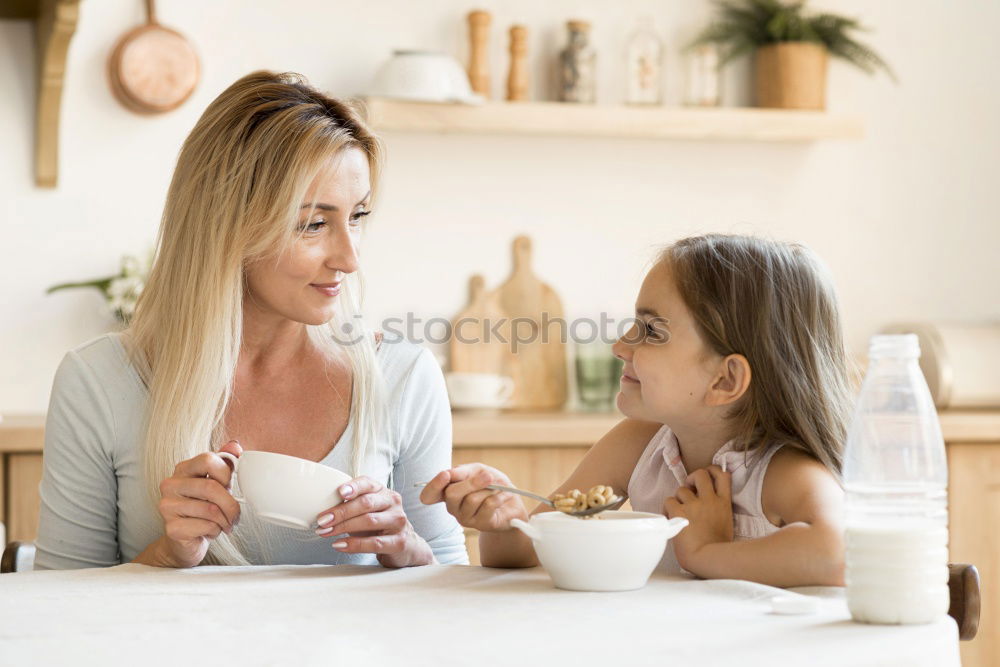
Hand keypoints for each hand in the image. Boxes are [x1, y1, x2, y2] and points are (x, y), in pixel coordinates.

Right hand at [155, 440, 242, 567]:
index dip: (225, 474)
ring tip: (223, 524)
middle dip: (230, 504)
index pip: (207, 459)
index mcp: (183, 469)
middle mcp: (170, 485)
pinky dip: (215, 531)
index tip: (229, 486)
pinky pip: (206, 526)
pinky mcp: (171, 528)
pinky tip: (210, 531)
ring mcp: (167, 506)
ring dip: (224, 520)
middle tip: (235, 515)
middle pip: (211, 487)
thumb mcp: (217, 483)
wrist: (186, 540)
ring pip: (211, 509)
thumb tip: (234, 446)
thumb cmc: (203, 508)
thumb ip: (225, 463)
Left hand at [314, 476, 431, 567]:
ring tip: (326, 532)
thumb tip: (321, 507)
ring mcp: (398, 522)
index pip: (368, 483)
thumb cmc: (379, 525)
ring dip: (344, 527)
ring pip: (369, 521)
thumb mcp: (367, 510)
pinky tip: (340, 544)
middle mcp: (393, 502)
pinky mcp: (399, 541)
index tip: (339, 492)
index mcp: (383, 491)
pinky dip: (354, 545)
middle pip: (366, 503)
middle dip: (341, 511)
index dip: (353, 486)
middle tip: (322, 520)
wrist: (406, 544)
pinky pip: (375, 543)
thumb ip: (350, 504)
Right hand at [419, 464, 527, 532]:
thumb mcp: (477, 470)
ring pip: (471, 500)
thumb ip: (462, 472)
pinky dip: (499, 496)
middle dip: (472, 482)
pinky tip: (504, 495)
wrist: (512, 500)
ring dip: (489, 490)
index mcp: (447, 491)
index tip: (445, 475)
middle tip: (488, 475)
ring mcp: (464, 518)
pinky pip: (488, 506)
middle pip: (452, 494)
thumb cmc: (491, 483)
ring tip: (497, 488)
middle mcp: (452, 507)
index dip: (434, 485)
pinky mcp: (480, 525)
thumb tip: (449, 473)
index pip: (429, 494)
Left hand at [664, 465, 733, 571]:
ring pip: (681, 489)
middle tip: (689, 488)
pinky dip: (667, 509)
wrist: (707, 559)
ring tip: (678, 512)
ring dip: (678, 499)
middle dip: (692, 478)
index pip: (723, 475)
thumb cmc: (717, 549)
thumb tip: (707, 507)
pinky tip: (670, 518)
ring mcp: (694, 504)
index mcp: (724, 504)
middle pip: (701, 473)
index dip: (714, 470)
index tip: (708, 475)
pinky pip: (669, 501)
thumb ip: (718, 511)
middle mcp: (710, 500)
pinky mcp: (679, 511)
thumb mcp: (726, 524)